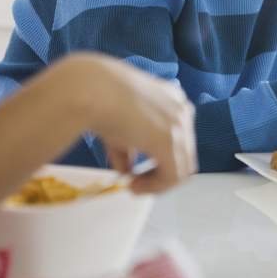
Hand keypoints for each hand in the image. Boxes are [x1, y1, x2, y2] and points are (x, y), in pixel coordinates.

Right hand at [69, 54, 196, 194]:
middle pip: (184, 154)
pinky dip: (156, 186)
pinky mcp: (171, 142)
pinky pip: (173, 175)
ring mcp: (180, 126)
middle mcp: (182, 110)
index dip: (160, 160)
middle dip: (161, 172)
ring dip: (159, 182)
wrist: (92, 91)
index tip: (138, 172)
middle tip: (137, 182)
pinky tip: (135, 185)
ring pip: (182, 167)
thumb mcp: (119, 127)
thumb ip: (128, 151)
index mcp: (173, 99)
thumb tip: (127, 171)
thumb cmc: (100, 100)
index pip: (179, 138)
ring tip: (135, 186)